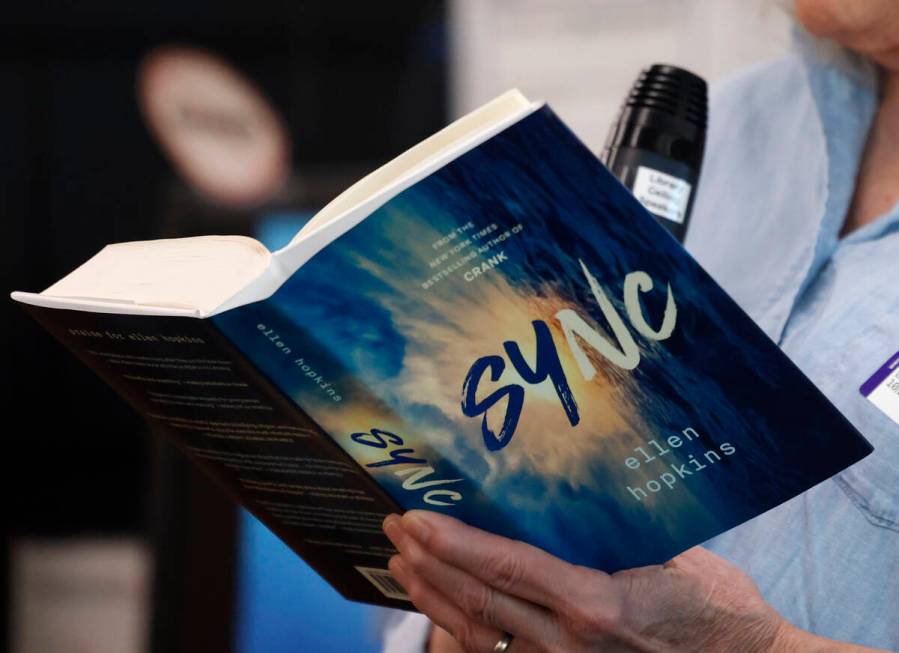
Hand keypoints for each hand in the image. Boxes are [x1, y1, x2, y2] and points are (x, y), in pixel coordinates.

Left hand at [382, 511, 880, 652]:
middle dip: (428, 564)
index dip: (454, 542)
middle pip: (480, 601)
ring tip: (403, 564)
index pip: (506, 566)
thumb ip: (615, 536)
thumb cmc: (720, 611)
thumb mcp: (675, 556)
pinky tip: (441, 613)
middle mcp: (572, 643)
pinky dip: (464, 635)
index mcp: (597, 603)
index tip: (416, 518)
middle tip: (395, 529)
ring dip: (434, 598)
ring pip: (481, 636)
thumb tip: (569, 498)